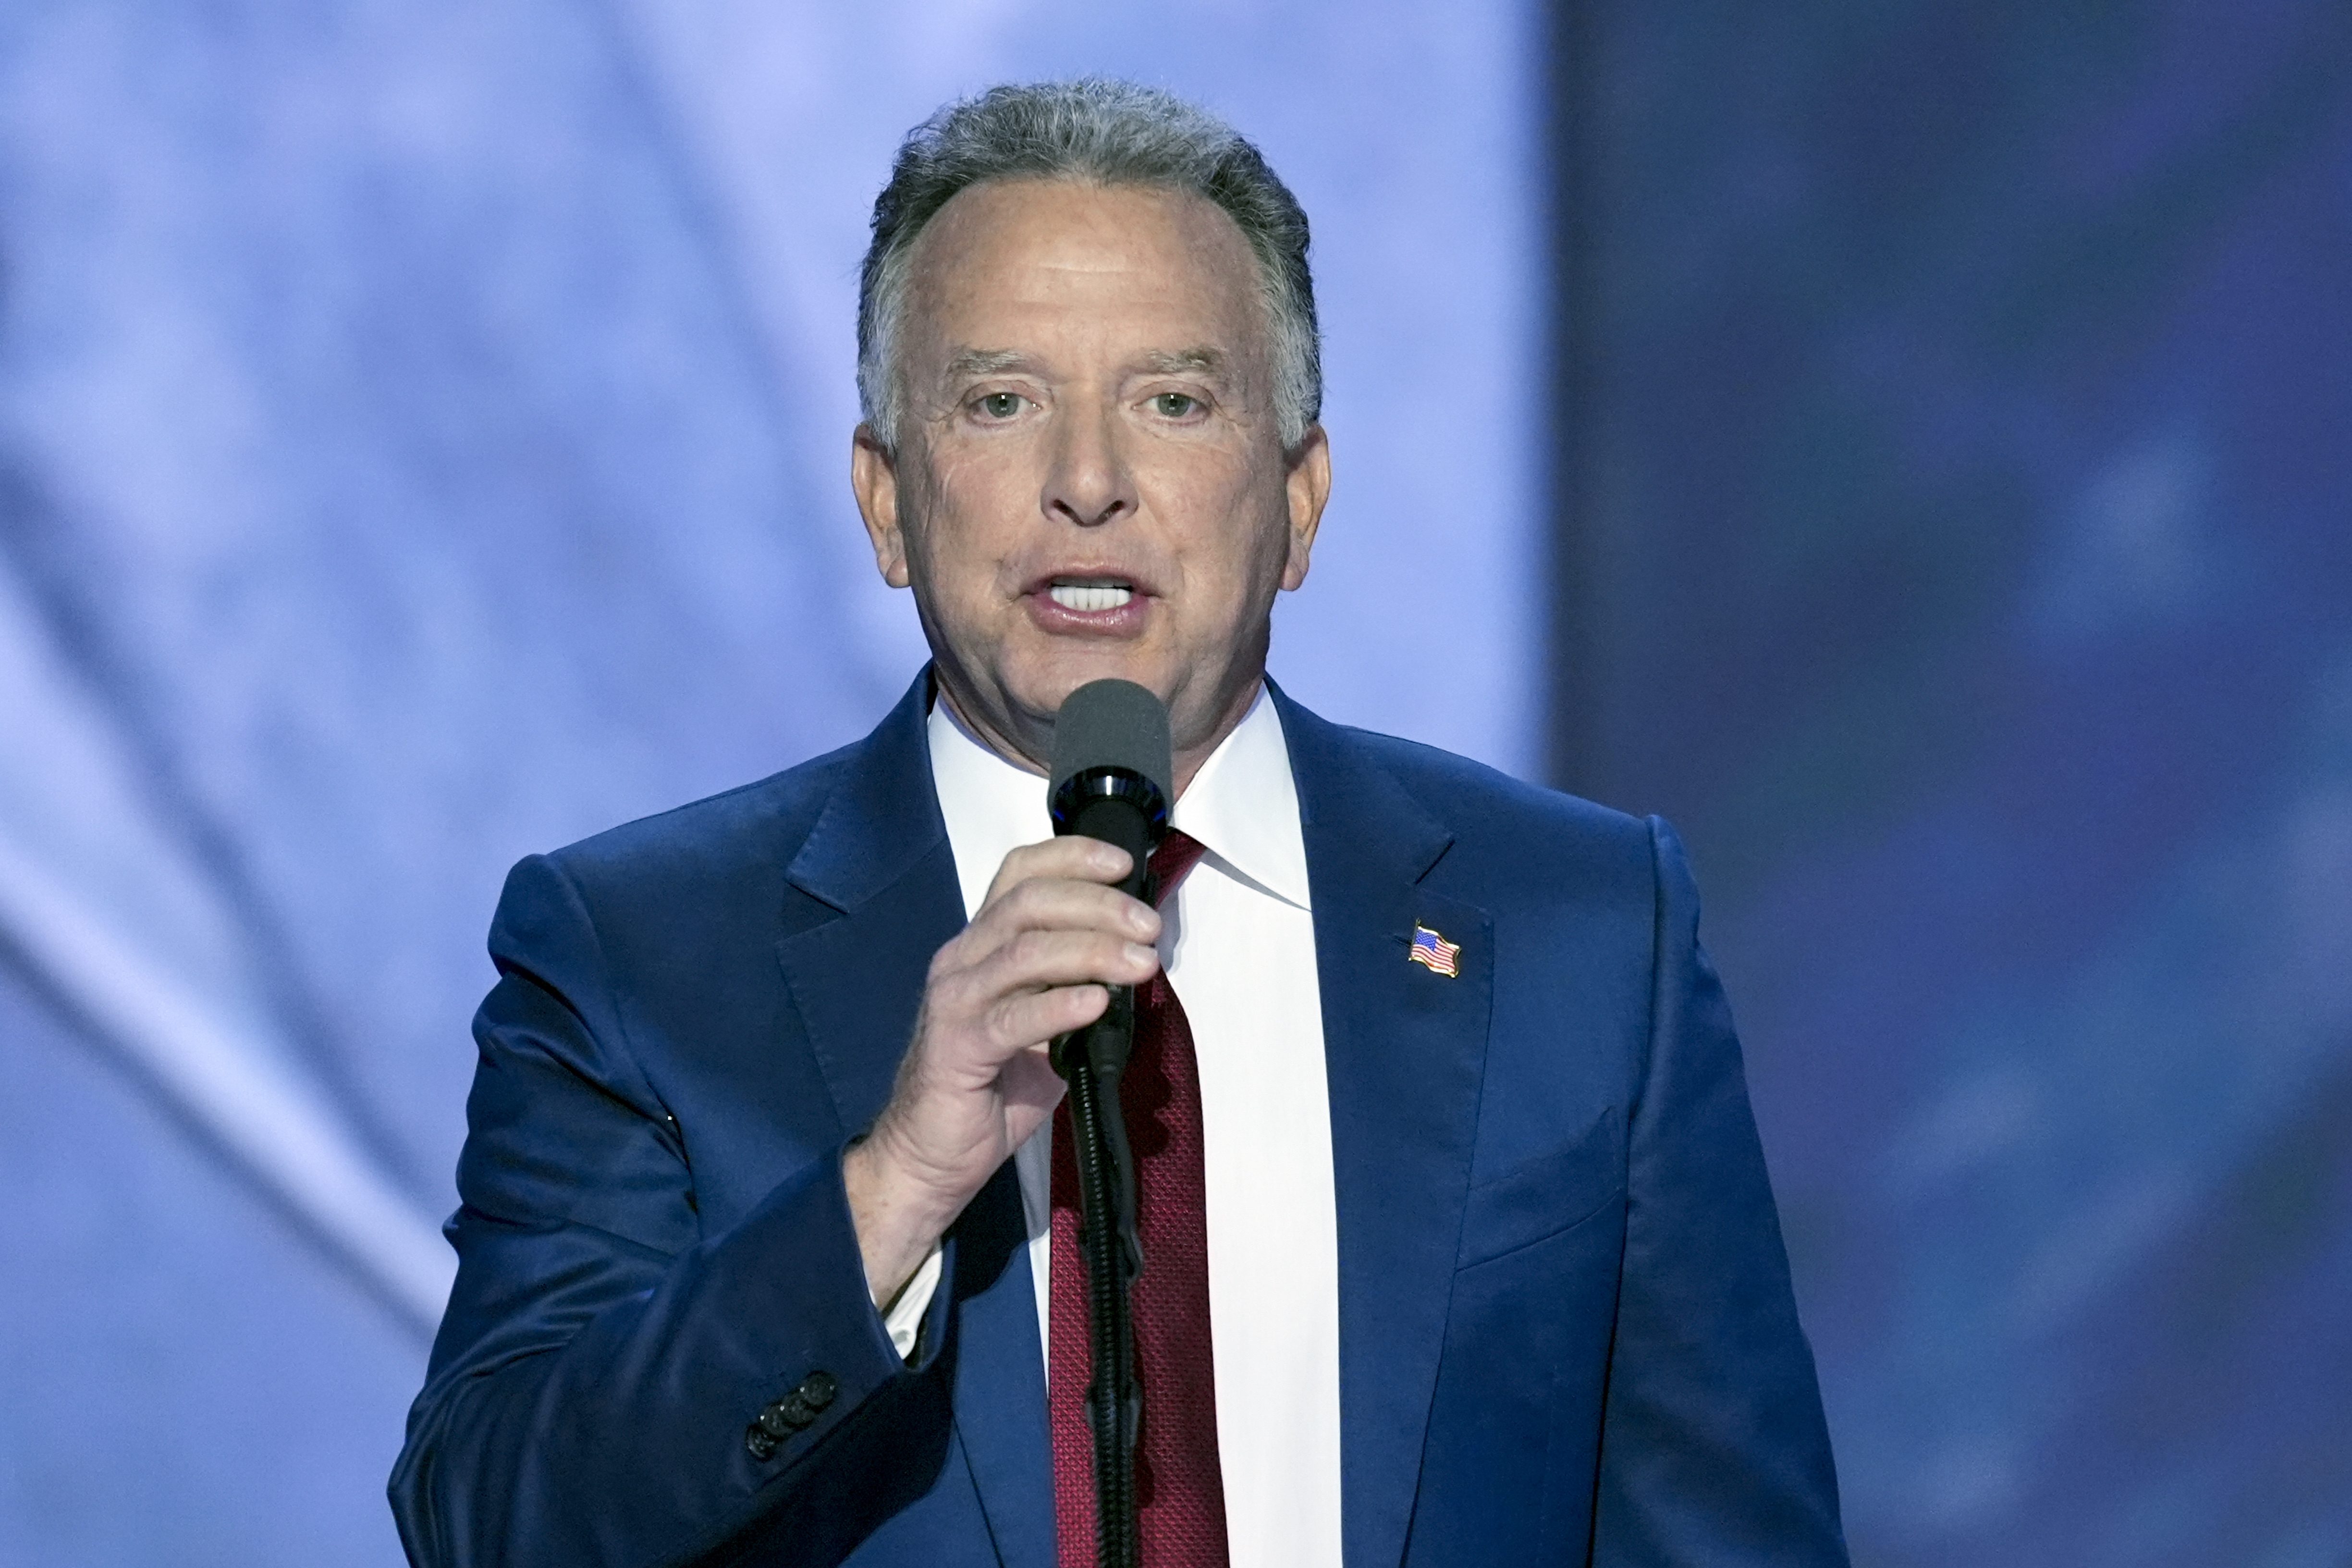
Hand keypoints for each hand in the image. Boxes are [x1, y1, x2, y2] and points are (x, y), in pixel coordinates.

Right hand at [844, 835, 1161, 1305]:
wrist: (932, 1155)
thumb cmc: (993, 1088)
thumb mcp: (1046, 1022)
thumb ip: (1079, 984)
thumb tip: (1140, 958)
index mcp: (983, 944)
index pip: (1021, 873)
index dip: (1072, 857)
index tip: (1124, 864)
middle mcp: (962, 960)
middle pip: (1030, 903)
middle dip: (1098, 905)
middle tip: (1147, 926)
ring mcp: (954, 1001)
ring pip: (1024, 952)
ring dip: (1091, 950)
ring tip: (1139, 964)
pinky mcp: (955, 1048)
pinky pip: (1012, 1018)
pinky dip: (1059, 1005)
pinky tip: (1096, 1004)